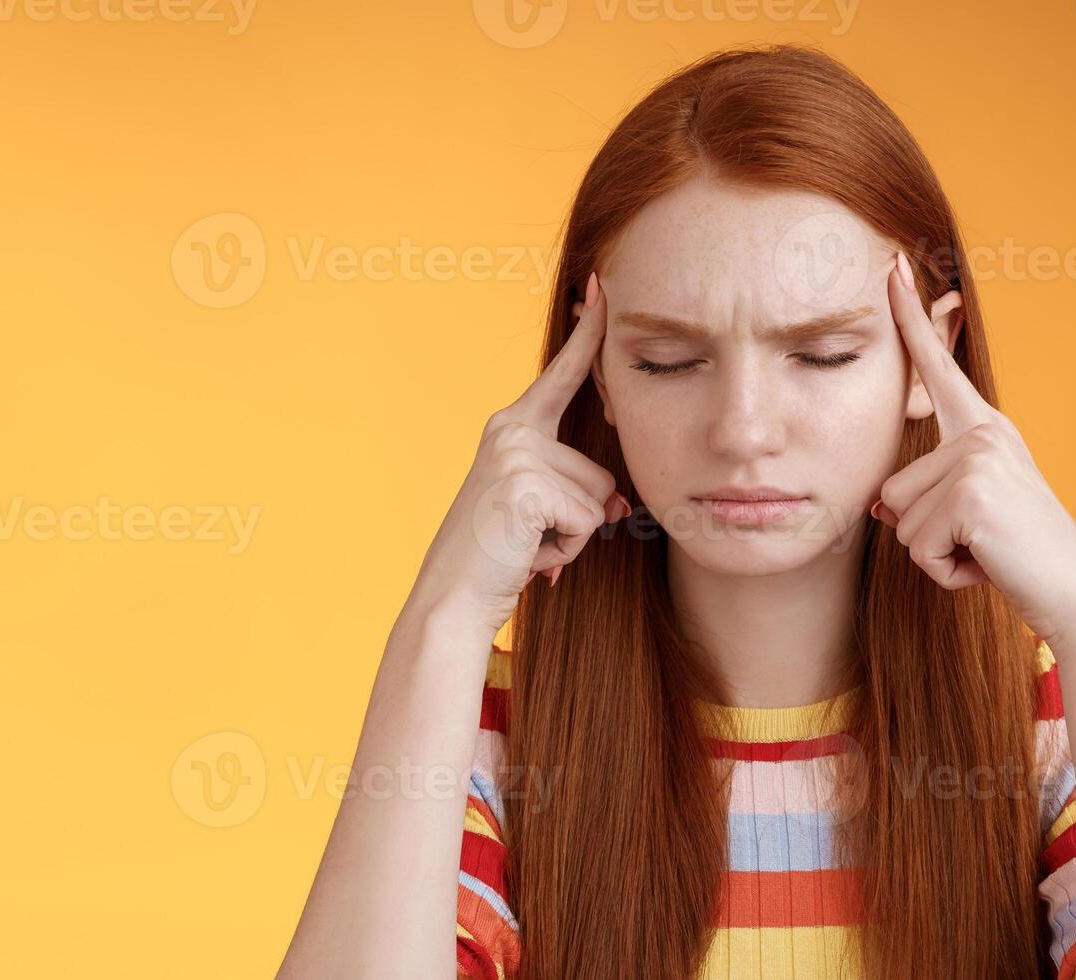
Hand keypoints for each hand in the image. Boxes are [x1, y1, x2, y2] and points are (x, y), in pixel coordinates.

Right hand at [402, 273, 629, 635]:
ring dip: (574, 536)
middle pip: (601, 470)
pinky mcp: (526, 484)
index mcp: (513, 428)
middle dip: (581, 516)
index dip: (590, 333)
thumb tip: (622, 505)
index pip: (562, 374)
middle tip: (530, 536)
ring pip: (599, 498)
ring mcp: (518, 454)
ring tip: (527, 545)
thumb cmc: (498, 558)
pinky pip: (589, 521)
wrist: (453, 599)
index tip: (604, 286)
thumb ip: (581, 493)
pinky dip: (569, 550)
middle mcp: (512, 430)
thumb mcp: (544, 513)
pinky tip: (530, 555)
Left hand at [871, 253, 1075, 641]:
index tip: (891, 265)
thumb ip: (926, 498)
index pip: (937, 367)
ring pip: (900, 520)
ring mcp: (978, 458)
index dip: (909, 317)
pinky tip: (987, 565)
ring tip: (986, 553)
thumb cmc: (1023, 560)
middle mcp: (983, 432)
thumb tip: (878, 507)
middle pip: (892, 490)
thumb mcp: (970, 517)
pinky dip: (945, 573)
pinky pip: (917, 547)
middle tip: (983, 543)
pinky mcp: (970, 493)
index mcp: (984, 429)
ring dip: (936, 554)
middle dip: (924, 534)